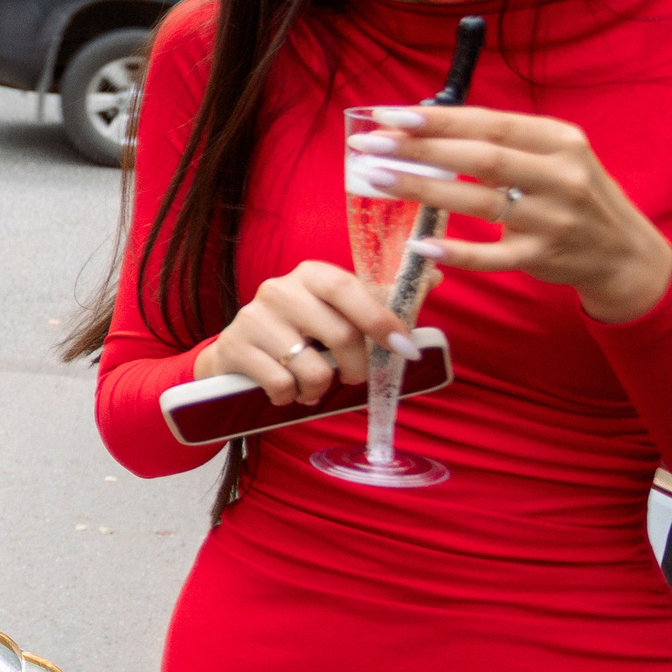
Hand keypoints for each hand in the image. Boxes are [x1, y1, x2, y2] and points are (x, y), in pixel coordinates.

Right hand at [195, 259, 419, 405]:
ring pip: (312, 368)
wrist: (239, 351)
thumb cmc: (301, 331)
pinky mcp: (235, 348)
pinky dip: (291, 398)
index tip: (404, 349)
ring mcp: (253, 317)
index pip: (349, 288)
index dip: (381, 320)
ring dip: (320, 389)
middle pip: (340, 335)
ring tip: (312, 386)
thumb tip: (435, 275)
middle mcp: (280, 289)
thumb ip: (382, 299)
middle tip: (354, 378)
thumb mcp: (338, 312)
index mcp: (311, 274)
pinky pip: (281, 385)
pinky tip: (286, 390)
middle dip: (357, 369)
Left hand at [352, 105, 671, 322]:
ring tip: (377, 178)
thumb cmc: (573, 194)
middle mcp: (561, 176)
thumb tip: (425, 123)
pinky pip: (493, 257)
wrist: (625, 253)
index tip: (389, 115)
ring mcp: (554, 220)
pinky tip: (419, 244)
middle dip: (420, 149)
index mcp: (560, 140)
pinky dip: (457, 251)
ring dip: (423, 190)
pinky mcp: (544, 258)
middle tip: (370, 144)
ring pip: (480, 203)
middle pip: (481, 158)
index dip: (438, 119)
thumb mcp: (554, 155)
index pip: (490, 123)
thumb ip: (502, 140)